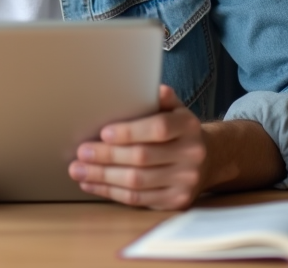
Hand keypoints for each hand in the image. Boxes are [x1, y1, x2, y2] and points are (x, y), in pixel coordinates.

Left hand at [68, 85, 206, 209]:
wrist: (209, 160)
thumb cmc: (178, 131)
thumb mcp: (175, 109)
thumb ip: (161, 99)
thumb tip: (149, 87)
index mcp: (189, 126)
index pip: (159, 129)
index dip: (129, 132)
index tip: (103, 133)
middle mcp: (191, 154)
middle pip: (142, 157)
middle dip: (106, 155)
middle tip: (80, 152)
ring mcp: (185, 181)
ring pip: (137, 182)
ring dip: (102, 176)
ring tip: (78, 170)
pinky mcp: (175, 201)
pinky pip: (137, 199)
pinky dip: (110, 191)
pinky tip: (92, 184)